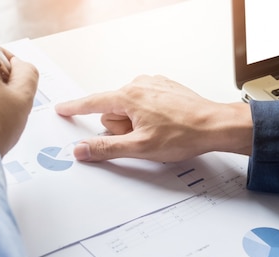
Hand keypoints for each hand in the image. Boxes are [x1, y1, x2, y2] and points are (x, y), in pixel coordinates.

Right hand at [55, 75, 253, 161]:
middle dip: (122, 128)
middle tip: (142, 139)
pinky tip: (164, 126)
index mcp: (129, 96)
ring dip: (136, 124)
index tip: (62, 109)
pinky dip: (149, 116)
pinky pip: (145, 103)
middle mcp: (139, 84)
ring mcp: (154, 85)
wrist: (215, 126)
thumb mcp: (139, 148)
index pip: (93, 103)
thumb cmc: (183, 135)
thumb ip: (106, 148)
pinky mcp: (166, 88)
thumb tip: (82, 150)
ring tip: (157, 133)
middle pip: (114, 111)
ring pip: (130, 108)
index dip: (75, 108)